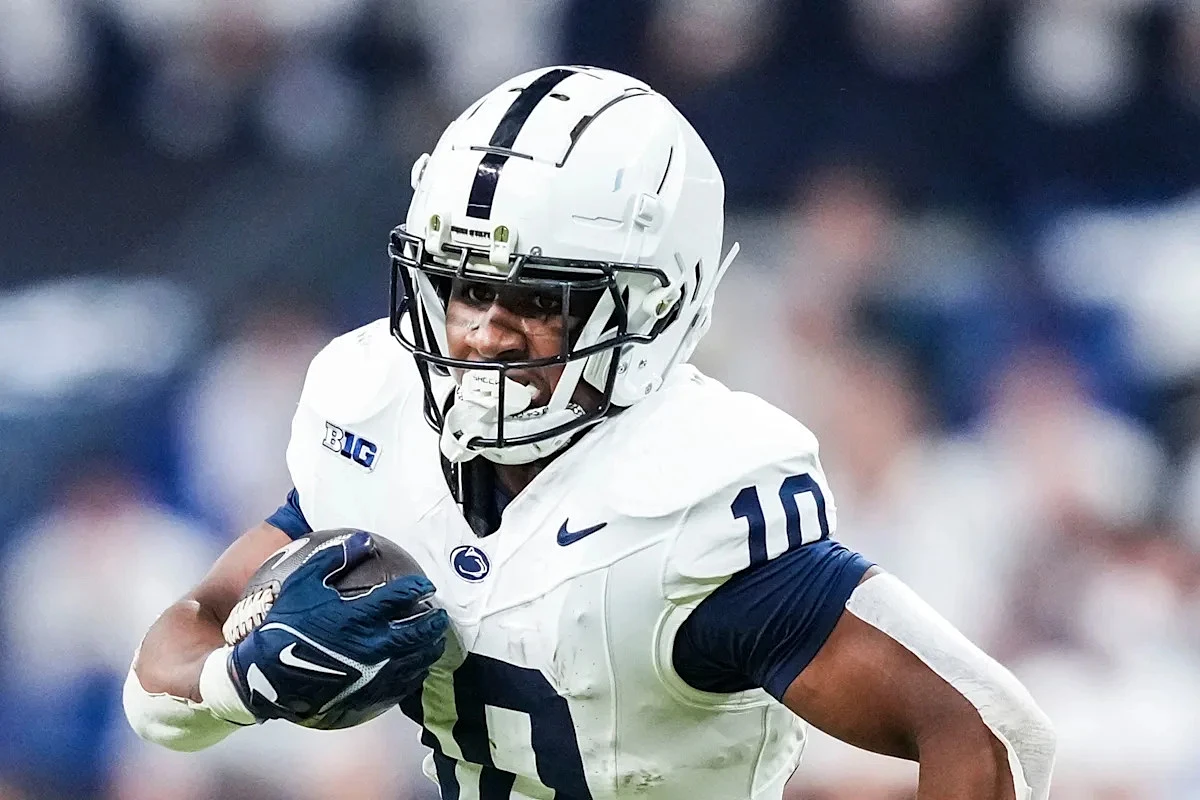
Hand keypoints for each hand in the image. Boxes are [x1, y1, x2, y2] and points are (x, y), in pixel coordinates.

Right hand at [227, 531, 448, 725]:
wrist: (261, 674)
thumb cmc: (280, 623)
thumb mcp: (301, 582)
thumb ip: (333, 557)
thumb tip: (363, 540)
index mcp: (358, 615)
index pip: (401, 598)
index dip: (418, 590)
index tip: (426, 587)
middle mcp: (371, 645)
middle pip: (416, 632)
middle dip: (433, 622)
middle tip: (440, 615)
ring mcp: (370, 673)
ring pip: (414, 661)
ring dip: (429, 649)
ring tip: (435, 641)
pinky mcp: (365, 695)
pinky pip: (399, 686)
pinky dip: (413, 675)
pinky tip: (415, 670)